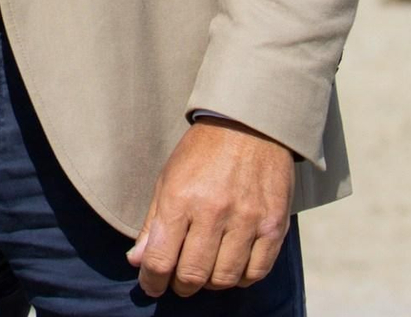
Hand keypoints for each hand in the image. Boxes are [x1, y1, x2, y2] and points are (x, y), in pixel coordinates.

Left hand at [127, 121, 293, 296]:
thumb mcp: (168, 178)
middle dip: (180, 286)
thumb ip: (153, 223)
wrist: (249, 125)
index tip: (150, 284)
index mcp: (180, 197)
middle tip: (178, 281)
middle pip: (192, 275)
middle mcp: (213, 211)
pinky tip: (231, 266)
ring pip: (223, 279)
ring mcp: (246, 220)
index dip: (151, 281)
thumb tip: (137, 261)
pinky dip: (240, 278)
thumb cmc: (202, 152)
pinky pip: (255, 273)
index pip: (160, 259)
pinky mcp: (273, 226)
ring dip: (210, 284)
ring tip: (205, 272)